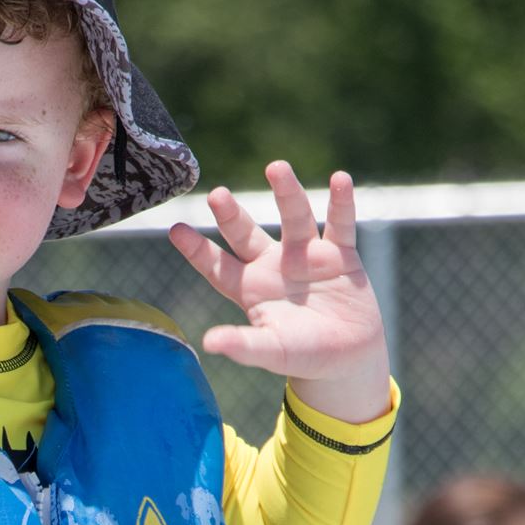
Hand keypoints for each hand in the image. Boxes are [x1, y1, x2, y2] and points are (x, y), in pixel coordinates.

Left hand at [168, 160, 391, 426]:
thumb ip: (243, 345)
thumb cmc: (304, 354)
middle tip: (216, 195)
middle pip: (247, 234)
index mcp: (250, 288)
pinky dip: (341, 203)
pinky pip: (341, 224)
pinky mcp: (340, 254)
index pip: (217, 266)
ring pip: (294, 218)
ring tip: (275, 168)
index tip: (175, 230)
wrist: (349, 357)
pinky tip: (340, 180)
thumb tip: (208, 342)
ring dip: (286, 193)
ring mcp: (306, 255)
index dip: (197, 250)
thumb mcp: (272, 352)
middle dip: (231, 215)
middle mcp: (273, 264)